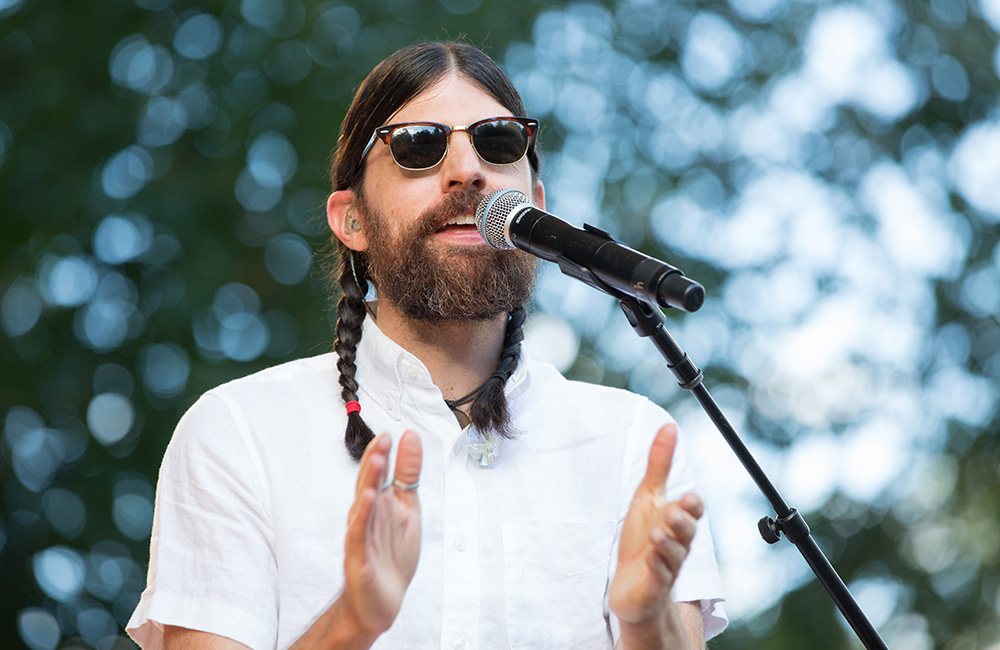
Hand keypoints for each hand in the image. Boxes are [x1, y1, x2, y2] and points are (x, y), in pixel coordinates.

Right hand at [342, 430, 422, 637]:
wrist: (382, 602)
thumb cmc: (392, 555)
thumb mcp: (408, 509)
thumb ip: (408, 474)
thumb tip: (410, 438)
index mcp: (379, 503)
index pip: (378, 473)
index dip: (383, 453)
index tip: (392, 433)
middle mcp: (366, 516)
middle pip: (368, 483)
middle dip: (375, 461)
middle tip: (383, 439)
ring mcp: (361, 536)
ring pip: (363, 505)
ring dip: (368, 482)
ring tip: (377, 460)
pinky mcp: (359, 558)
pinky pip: (359, 533)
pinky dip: (363, 516)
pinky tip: (368, 499)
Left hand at [608, 424, 703, 626]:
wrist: (632, 587)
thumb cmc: (642, 539)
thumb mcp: (647, 497)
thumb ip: (659, 464)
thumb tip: (669, 426)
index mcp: (677, 522)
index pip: (692, 512)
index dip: (692, 505)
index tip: (690, 496)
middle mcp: (676, 544)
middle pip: (687, 533)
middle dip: (683, 523)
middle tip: (675, 512)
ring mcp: (665, 567)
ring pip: (673, 556)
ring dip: (667, 545)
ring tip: (656, 535)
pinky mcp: (652, 588)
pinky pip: (658, 579)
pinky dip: (655, 569)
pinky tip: (649, 560)